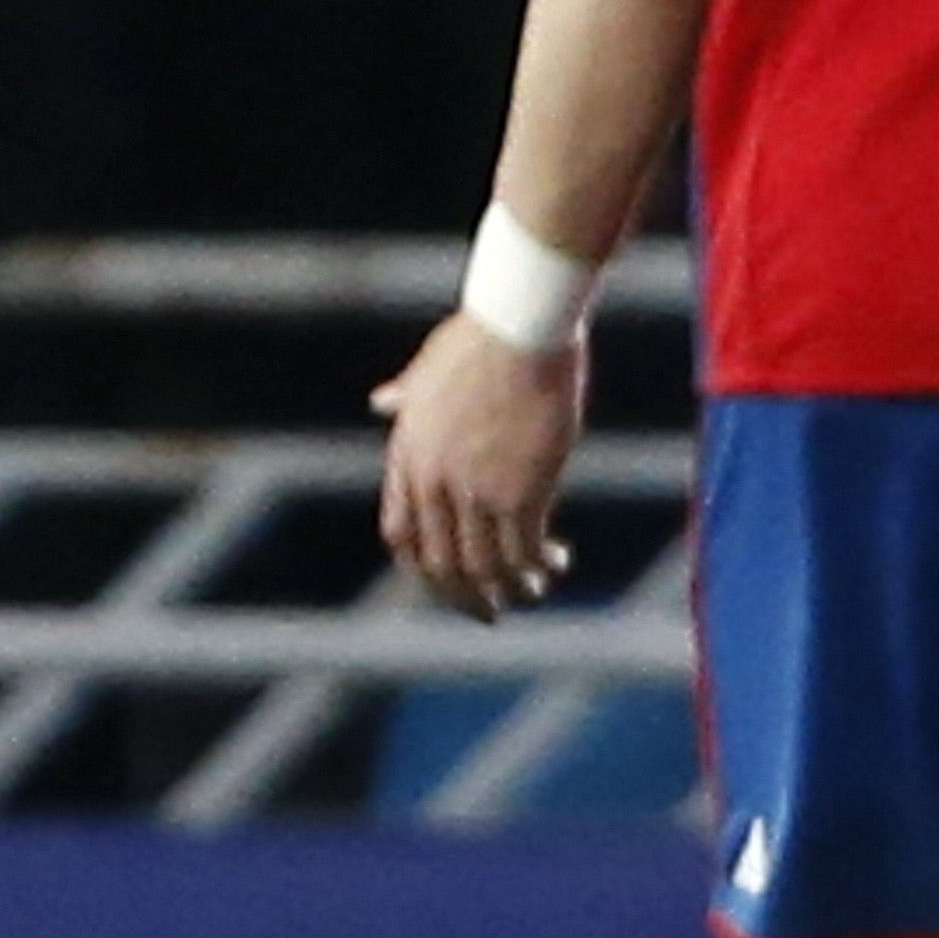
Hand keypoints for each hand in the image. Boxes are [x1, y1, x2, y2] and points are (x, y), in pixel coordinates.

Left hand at [374, 311, 585, 618]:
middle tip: (489, 611)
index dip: (421, 567)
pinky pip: (524, 551)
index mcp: (406, 456)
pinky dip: (540, 565)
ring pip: (485, 567)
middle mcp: (433, 482)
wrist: (518, 326)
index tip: (446, 580)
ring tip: (532, 589)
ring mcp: (474, 490)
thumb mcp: (426, 370)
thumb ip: (404, 396)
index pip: (399, 535)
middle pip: (440, 564)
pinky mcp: (520, 491)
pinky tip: (558, 561)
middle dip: (465, 597)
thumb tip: (381, 400)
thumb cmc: (478, 338)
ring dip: (509, 588)